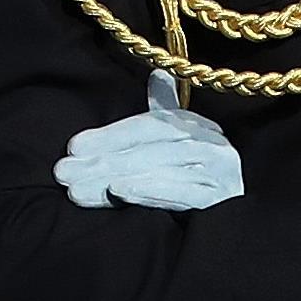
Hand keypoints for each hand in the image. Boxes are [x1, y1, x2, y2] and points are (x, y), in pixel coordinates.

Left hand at [55, 71, 247, 211]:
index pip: (149, 126)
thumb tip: (158, 74)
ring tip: (80, 189)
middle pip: (149, 149)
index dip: (110, 135)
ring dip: (115, 177)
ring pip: (160, 170)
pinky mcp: (222, 199)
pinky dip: (149, 190)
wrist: (237, 226)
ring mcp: (220, 172)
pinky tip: (119, 191)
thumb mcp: (178, 143)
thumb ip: (163, 111)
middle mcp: (213, 144)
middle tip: (63, 173)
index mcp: (197, 127)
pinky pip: (181, 193)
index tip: (74, 147)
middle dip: (102, 161)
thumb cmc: (198, 180)